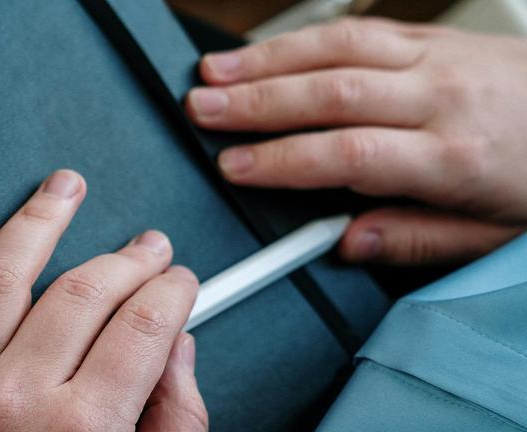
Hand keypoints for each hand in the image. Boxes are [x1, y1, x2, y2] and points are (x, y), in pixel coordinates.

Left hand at [0, 170, 207, 430]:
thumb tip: (176, 351)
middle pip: (86, 294)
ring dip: (39, 222)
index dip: (174, 291)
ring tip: (63, 189)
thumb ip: (172, 422)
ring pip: (2, 277)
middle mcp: (14, 402)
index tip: (181, 281)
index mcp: (81, 429)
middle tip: (148, 247)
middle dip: (130, 260)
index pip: (143, 326)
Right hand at [186, 18, 526, 265]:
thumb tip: (346, 242)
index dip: (283, 160)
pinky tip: (269, 49)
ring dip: (268, 59)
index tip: (235, 166)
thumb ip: (415, 240)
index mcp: (453, 158)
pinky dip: (304, 38)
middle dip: (256, 101)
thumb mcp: (491, 236)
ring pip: (338, 48)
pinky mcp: (432, 35)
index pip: (350, 154)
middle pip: (332, 92)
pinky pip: (359, 27)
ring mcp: (436, 57)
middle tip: (203, 108)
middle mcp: (442, 97)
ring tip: (216, 72)